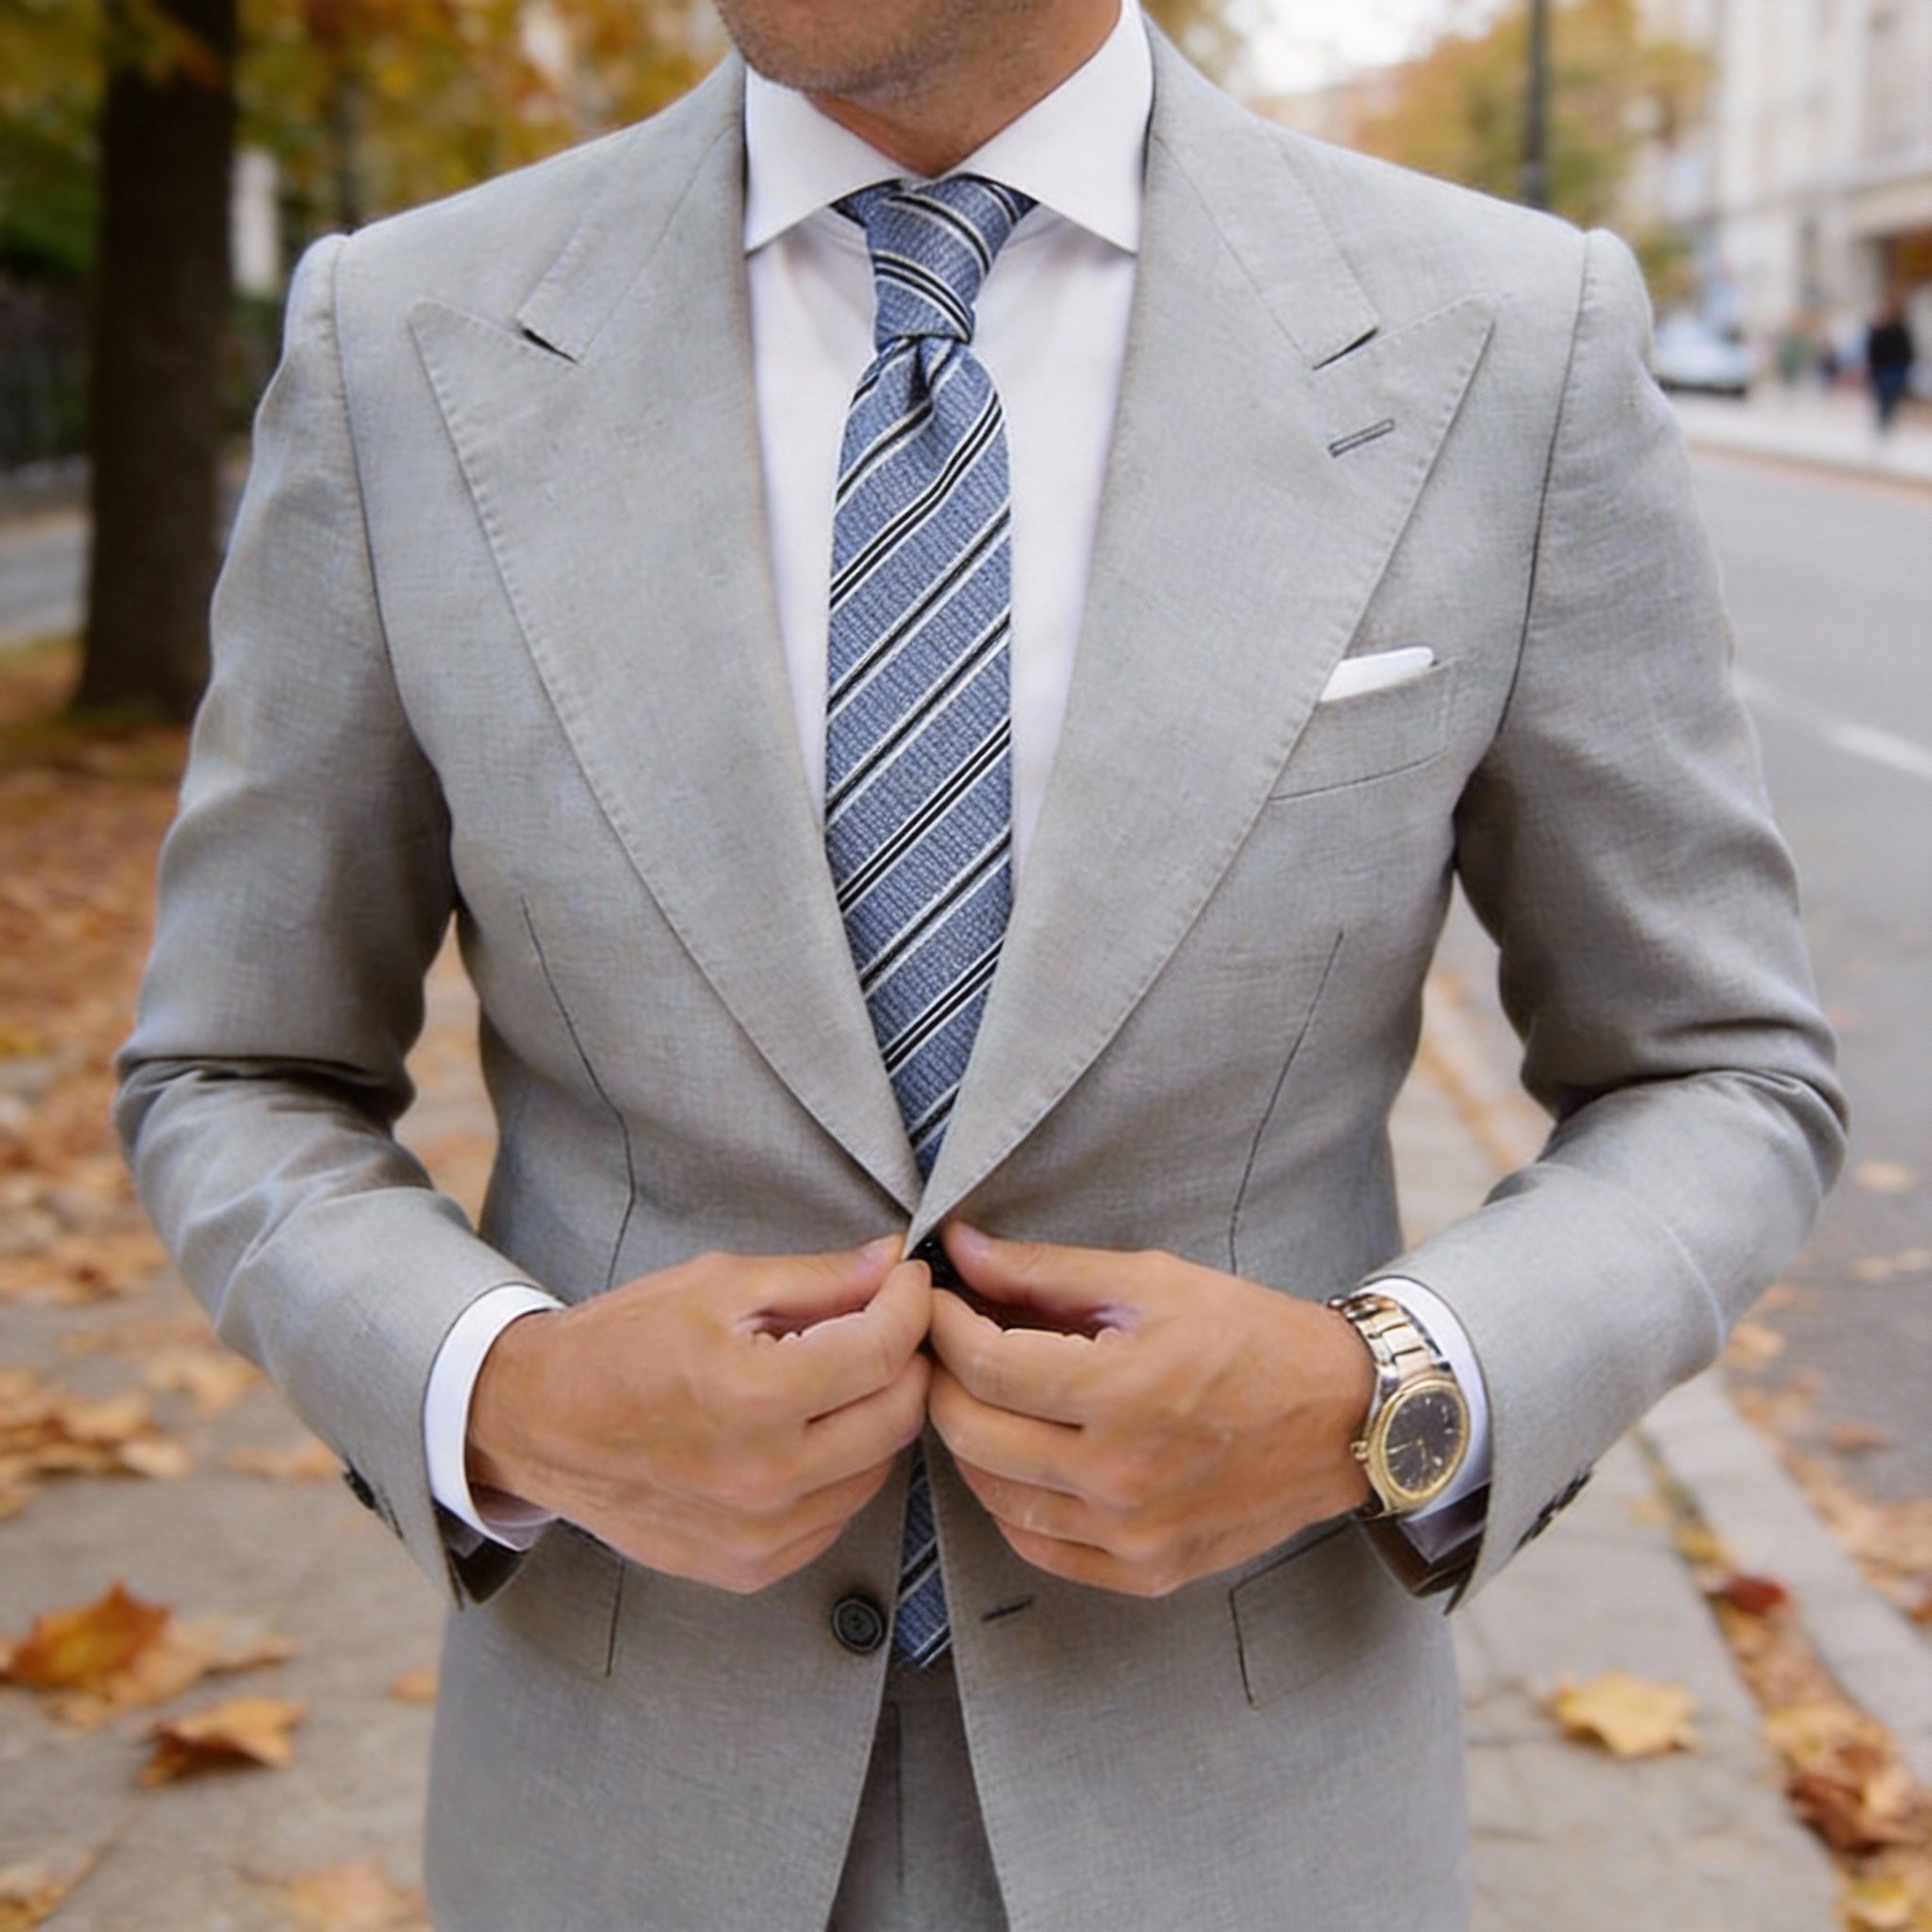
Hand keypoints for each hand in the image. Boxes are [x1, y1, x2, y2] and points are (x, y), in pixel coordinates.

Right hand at [467, 1239, 931, 1592]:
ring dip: (877, 1414)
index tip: (907, 1282)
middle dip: (906, 1358)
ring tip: (840, 1375)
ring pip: (878, 1468)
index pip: (884, 1351)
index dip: (910, 1305)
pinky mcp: (751, 1567)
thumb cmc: (621, 1343)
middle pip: (898, 1414)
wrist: (540, 1422)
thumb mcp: (718, 1284)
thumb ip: (818, 1278)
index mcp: (754, 1396)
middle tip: (886, 1323)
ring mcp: (759, 1534)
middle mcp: (764, 1477)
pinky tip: (808, 1431)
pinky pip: (837, 1514)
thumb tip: (891, 1262)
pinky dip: (842, 1468)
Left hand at [927, 1226, 1374, 1597]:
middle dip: (941, 1381)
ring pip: (994, 1496)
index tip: (935, 1299)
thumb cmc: (1252, 1336)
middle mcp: (1121, 1476)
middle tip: (945, 1345)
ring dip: (970, 1442)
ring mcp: (1132, 1536)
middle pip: (973, 1434)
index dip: (943, 1325)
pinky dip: (1011, 1501)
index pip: (985, 1365)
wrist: (1344, 1418)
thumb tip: (959, 1248)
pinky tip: (1021, 1457)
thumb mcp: (1152, 1281)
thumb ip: (1045, 1270)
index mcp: (1122, 1392)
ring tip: (982, 1396)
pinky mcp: (1146, 1572)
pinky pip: (1039, 1546)